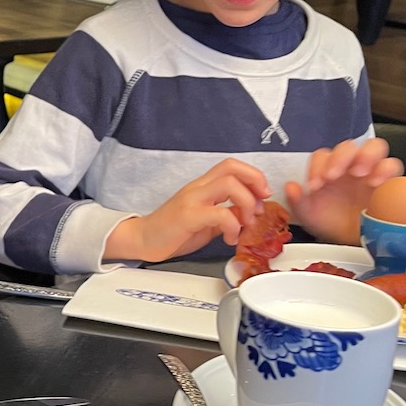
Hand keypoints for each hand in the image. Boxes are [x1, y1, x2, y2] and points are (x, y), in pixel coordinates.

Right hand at [105, 159, 270, 262]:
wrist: (143, 239)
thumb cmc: (172, 231)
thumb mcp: (206, 221)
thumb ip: (225, 214)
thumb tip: (247, 216)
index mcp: (203, 186)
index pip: (231, 166)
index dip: (253, 176)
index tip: (262, 196)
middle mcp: (198, 188)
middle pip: (232, 168)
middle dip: (255, 183)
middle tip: (259, 208)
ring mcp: (192, 200)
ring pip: (229, 184)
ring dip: (246, 203)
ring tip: (246, 224)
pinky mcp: (188, 216)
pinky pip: (220, 214)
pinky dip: (233, 226)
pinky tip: (230, 238)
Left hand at [284, 138, 402, 244]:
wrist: (355, 242)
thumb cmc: (332, 224)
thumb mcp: (310, 215)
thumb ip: (298, 201)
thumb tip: (290, 187)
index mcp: (329, 170)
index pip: (323, 155)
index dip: (318, 166)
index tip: (315, 185)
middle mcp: (351, 166)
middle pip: (348, 146)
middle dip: (341, 157)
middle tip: (334, 175)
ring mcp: (373, 170)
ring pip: (374, 147)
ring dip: (365, 156)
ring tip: (360, 173)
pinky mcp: (390, 181)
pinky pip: (393, 165)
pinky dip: (386, 170)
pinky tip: (376, 183)